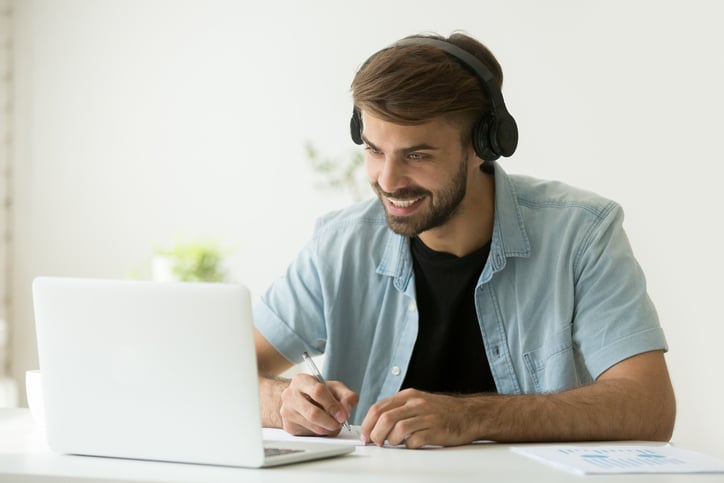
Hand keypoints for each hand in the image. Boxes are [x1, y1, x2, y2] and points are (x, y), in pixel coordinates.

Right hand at [279, 373, 358, 435]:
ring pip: (313, 426)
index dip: (333, 405)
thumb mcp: (334, 387)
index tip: (343, 414)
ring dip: (328, 428)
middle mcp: (290, 395)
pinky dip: (321, 433)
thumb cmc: (317, 392)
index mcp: (301, 380)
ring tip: (334, 424)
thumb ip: (347, 396)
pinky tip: (323, 425)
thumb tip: (347, 410)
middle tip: (340, 423)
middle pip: (313, 413)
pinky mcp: (289, 426)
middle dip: (331, 421)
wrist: (297, 399)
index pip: (318, 392)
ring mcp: (287, 412)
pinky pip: (309, 434)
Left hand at [360, 388, 475, 447]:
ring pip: (397, 429)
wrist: (470, 414)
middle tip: (375, 442)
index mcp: (408, 396)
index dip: (367, 423)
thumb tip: (375, 423)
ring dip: (390, 441)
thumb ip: (398, 408)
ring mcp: (427, 417)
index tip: (365, 434)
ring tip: (394, 443)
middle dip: (375, 434)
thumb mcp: (418, 401)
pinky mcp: (436, 431)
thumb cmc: (442, 410)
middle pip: (385, 418)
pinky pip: (414, 441)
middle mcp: (416, 404)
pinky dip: (408, 446)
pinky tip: (411, 444)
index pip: (379, 407)